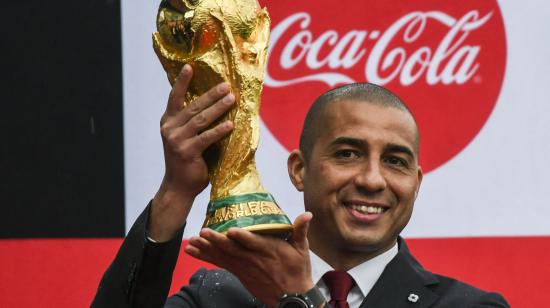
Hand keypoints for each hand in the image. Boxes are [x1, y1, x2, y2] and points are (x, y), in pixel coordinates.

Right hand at [149, 65, 235, 241]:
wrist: (179, 186)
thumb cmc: (187, 160)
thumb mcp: (185, 137)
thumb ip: (193, 123)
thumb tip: (216, 104)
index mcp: (168, 121)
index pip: (175, 97)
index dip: (182, 81)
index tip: (190, 66)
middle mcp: (170, 128)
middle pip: (193, 106)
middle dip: (212, 94)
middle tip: (227, 86)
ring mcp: (177, 140)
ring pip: (201, 119)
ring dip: (218, 108)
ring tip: (232, 99)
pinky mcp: (187, 152)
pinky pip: (206, 137)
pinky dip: (219, 130)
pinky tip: (231, 124)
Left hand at [184, 212, 314, 307]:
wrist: (292, 298)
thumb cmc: (297, 271)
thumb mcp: (302, 250)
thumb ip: (300, 230)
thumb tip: (308, 214)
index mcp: (270, 251)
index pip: (255, 243)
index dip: (243, 238)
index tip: (232, 230)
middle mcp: (254, 259)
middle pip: (233, 250)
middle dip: (217, 241)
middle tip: (203, 232)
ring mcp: (244, 267)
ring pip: (223, 257)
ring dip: (207, 249)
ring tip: (193, 241)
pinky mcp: (239, 273)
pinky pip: (219, 264)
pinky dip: (205, 257)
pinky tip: (191, 251)